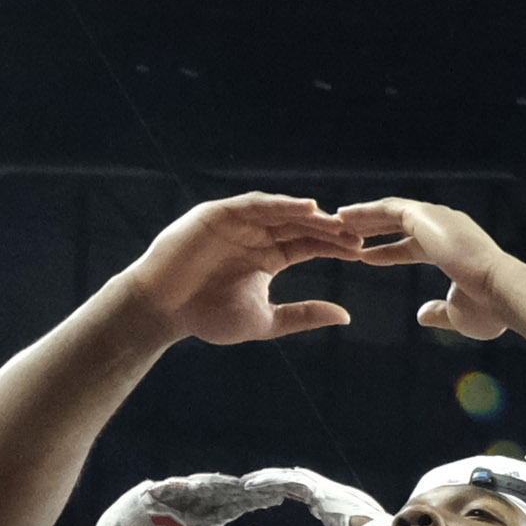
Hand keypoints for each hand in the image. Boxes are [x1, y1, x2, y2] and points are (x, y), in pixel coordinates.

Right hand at [121, 194, 403, 349]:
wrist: (163, 309)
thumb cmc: (207, 316)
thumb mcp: (265, 320)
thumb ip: (303, 315)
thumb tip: (345, 315)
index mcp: (269, 257)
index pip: (309, 245)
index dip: (335, 247)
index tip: (362, 252)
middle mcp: (257, 235)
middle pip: (301, 226)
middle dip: (329, 229)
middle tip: (359, 232)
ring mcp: (238, 222)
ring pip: (281, 213)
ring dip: (309, 214)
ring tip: (336, 219)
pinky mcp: (219, 213)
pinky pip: (254, 204)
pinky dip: (279, 204)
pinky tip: (304, 208)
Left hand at [333, 197, 523, 342]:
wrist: (502, 292)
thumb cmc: (487, 309)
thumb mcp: (457, 314)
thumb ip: (438, 312)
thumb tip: (421, 315)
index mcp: (454, 249)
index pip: (414, 246)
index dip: (389, 251)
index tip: (365, 257)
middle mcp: (446, 227)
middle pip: (401, 222)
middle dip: (373, 227)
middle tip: (346, 231)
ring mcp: (437, 218)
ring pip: (391, 211)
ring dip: (364, 216)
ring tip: (338, 220)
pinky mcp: (426, 216)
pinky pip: (387, 209)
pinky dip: (365, 212)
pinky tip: (344, 218)